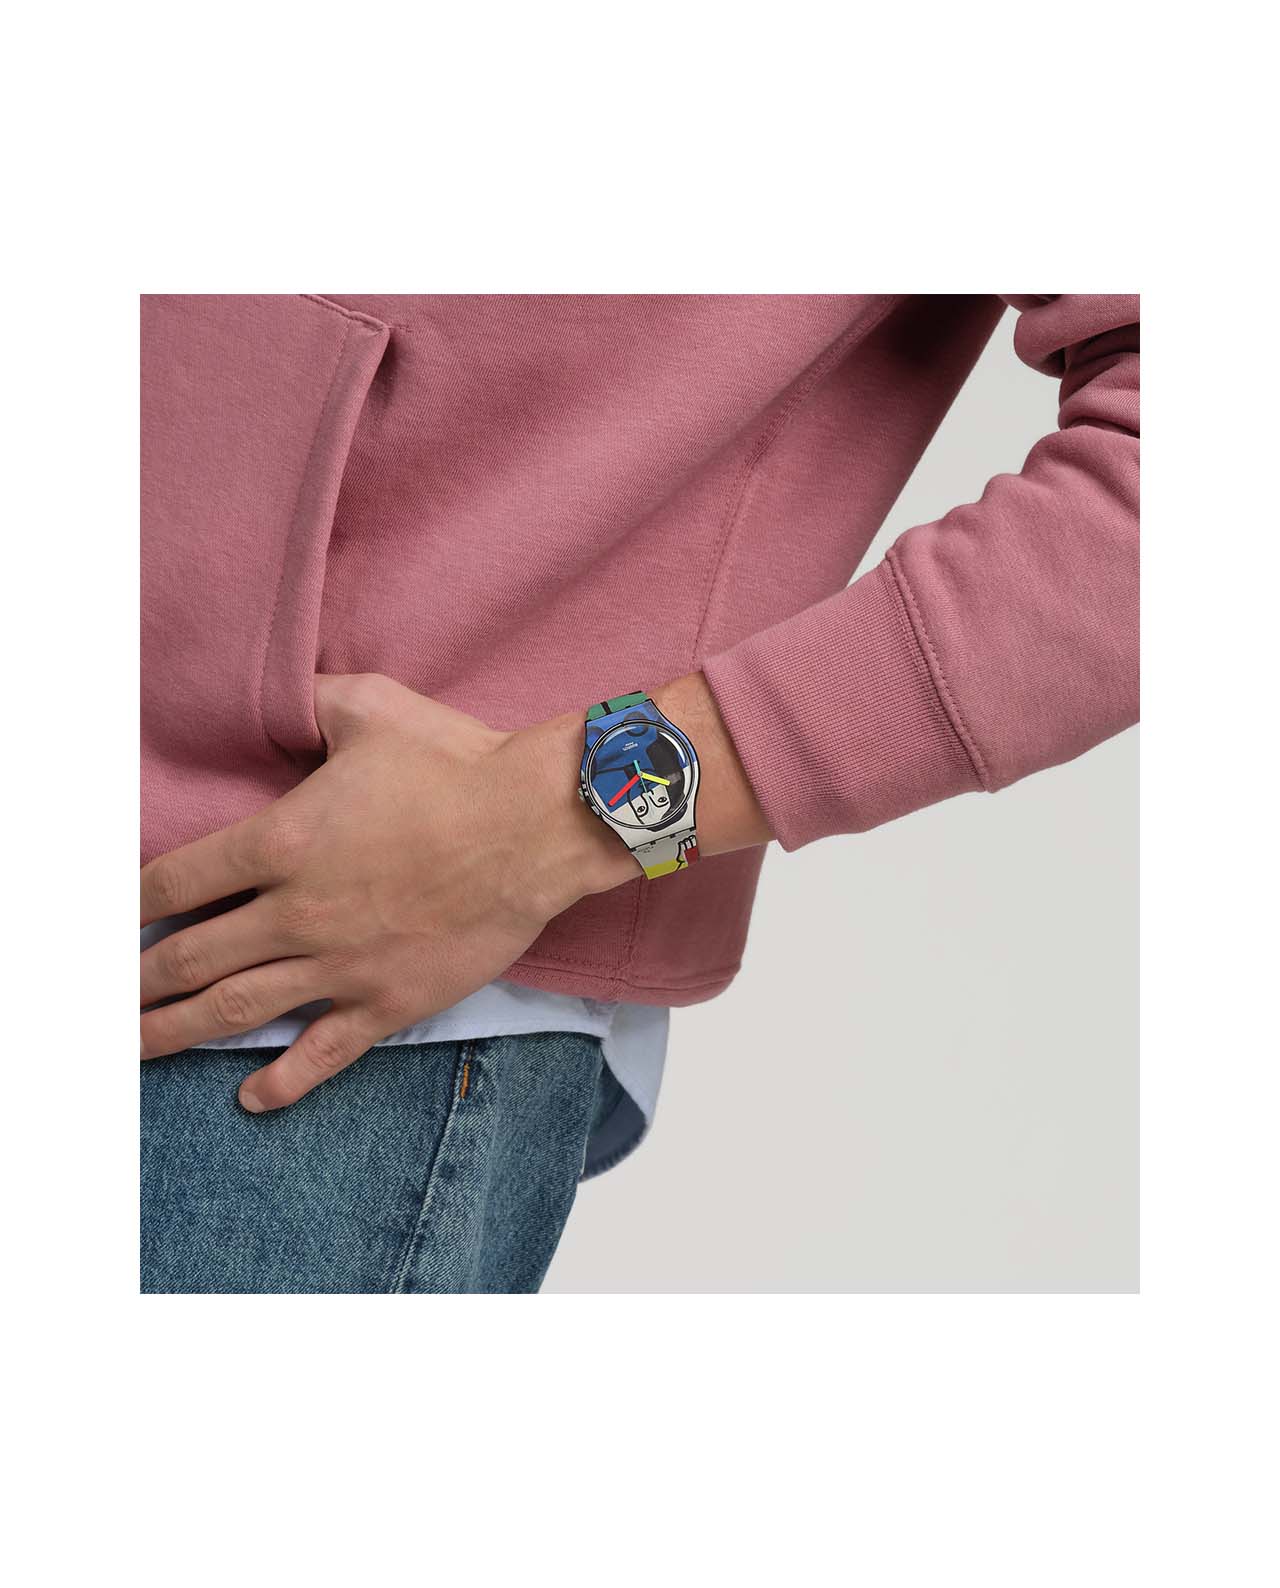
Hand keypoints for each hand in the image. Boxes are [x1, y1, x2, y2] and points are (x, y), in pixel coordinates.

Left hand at [140, 673, 631, 1110]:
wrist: (537, 826)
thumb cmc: (458, 764)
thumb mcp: (373, 708)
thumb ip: (313, 702)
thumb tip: (284, 693)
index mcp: (282, 840)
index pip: (176, 881)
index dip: (130, 903)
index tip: (110, 920)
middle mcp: (295, 911)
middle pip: (187, 957)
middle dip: (136, 981)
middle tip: (107, 997)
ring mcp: (339, 964)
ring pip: (232, 1010)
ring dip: (172, 1031)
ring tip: (134, 1046)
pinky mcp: (387, 1001)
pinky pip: (321, 1054)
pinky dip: (280, 1080)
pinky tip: (251, 1096)